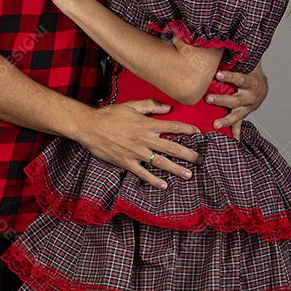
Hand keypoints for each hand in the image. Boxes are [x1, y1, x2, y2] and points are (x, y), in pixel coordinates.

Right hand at [78, 99, 201, 188]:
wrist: (90, 126)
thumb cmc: (110, 114)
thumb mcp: (131, 105)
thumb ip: (150, 105)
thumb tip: (168, 107)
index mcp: (147, 124)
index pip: (173, 127)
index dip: (188, 130)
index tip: (198, 133)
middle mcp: (144, 139)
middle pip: (172, 148)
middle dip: (189, 154)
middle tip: (200, 160)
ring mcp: (136, 152)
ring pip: (161, 162)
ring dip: (176, 169)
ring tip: (188, 174)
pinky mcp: (127, 162)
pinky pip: (143, 173)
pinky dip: (154, 180)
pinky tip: (163, 185)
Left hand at [206, 62, 268, 139]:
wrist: (262, 88)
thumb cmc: (249, 72)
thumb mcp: (246, 63)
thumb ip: (235, 55)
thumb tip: (219, 40)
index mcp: (250, 82)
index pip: (240, 79)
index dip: (229, 77)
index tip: (218, 75)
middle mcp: (250, 97)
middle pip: (235, 99)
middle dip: (222, 100)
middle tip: (208, 98)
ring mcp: (247, 108)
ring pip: (236, 115)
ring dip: (226, 120)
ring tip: (215, 124)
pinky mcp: (243, 115)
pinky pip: (238, 125)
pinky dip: (235, 133)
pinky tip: (232, 141)